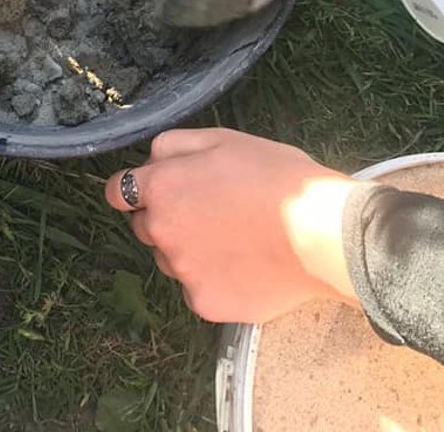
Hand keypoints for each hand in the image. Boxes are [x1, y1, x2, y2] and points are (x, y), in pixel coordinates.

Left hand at [105, 128, 357, 323]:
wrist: (325, 234)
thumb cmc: (279, 180)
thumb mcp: (224, 139)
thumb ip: (174, 146)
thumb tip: (149, 160)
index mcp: (160, 188)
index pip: (118, 192)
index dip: (137, 191)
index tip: (158, 193)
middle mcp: (160, 231)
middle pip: (145, 227)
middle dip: (167, 220)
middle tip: (213, 215)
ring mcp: (181, 271)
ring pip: (171, 261)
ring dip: (189, 252)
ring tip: (236, 242)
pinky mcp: (204, 303)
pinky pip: (197, 291)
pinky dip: (214, 282)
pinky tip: (246, 269)